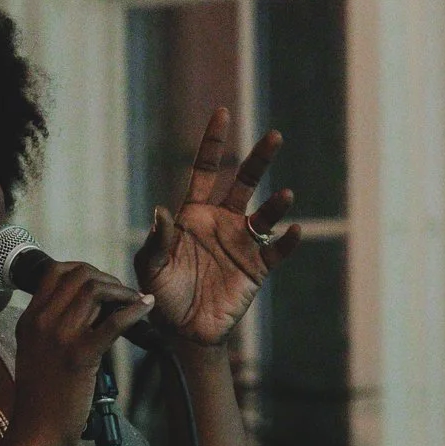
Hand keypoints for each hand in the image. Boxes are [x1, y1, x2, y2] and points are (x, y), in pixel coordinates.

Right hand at [7, 260, 154, 445]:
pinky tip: (145, 309)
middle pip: (79, 276)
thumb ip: (52, 327)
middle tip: (123, 294)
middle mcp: (42, 322)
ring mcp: (60, 338)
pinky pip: (114, 321)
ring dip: (122, 291)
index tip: (101, 282)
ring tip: (135, 302)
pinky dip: (134, 310)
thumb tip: (88, 309)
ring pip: (95, 291)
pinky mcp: (80, 356)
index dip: (84, 269)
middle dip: (108, 279)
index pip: (56, 271)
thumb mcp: (34, 352)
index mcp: (30, 319)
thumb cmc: (41, 398)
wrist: (36, 432)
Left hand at [135, 107, 298, 347]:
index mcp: (194, 215)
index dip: (214, 143)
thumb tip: (161, 212)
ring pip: (264, 214)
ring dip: (275, 204)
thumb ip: (157, 241)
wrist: (184, 332)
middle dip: (259, 159)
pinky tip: (294, 229)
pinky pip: (276, 250)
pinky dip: (287, 240)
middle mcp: (222, 223)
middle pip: (244, 183)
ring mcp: (242, 244)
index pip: (206, 171)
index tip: (222, 113)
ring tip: (285, 194)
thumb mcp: (151, 267)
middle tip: (274, 135)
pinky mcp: (257, 269)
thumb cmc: (162, 296)